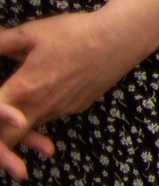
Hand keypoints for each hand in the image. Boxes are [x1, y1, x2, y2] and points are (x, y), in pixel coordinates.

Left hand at [0, 7, 152, 179]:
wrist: (119, 39)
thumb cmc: (75, 33)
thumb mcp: (32, 33)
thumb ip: (1, 43)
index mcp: (23, 89)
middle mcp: (40, 106)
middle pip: (10, 139)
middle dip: (2, 150)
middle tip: (1, 152)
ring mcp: (60, 109)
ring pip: (31, 128)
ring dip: (20, 130)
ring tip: (14, 120)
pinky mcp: (77, 107)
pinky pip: (51, 116)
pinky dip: (42, 113)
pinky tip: (47, 94)